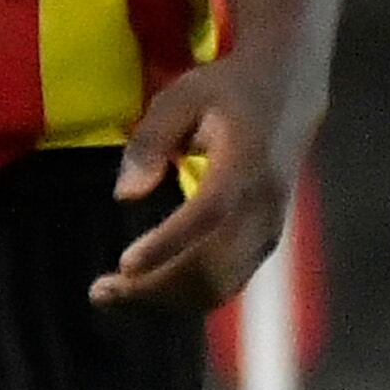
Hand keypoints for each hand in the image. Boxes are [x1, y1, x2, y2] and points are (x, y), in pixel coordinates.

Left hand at [91, 55, 304, 313]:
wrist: (290, 92)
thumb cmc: (229, 90)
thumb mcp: (182, 96)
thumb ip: (151, 140)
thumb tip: (124, 196)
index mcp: (245, 162)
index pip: (209, 213)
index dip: (168, 243)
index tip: (124, 265)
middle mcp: (263, 204)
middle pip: (212, 266)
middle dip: (154, 288)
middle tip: (99, 291)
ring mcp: (270, 228)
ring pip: (219, 285)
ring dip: (167, 299)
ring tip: (116, 294)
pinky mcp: (267, 241)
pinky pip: (228, 282)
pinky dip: (187, 295)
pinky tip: (151, 286)